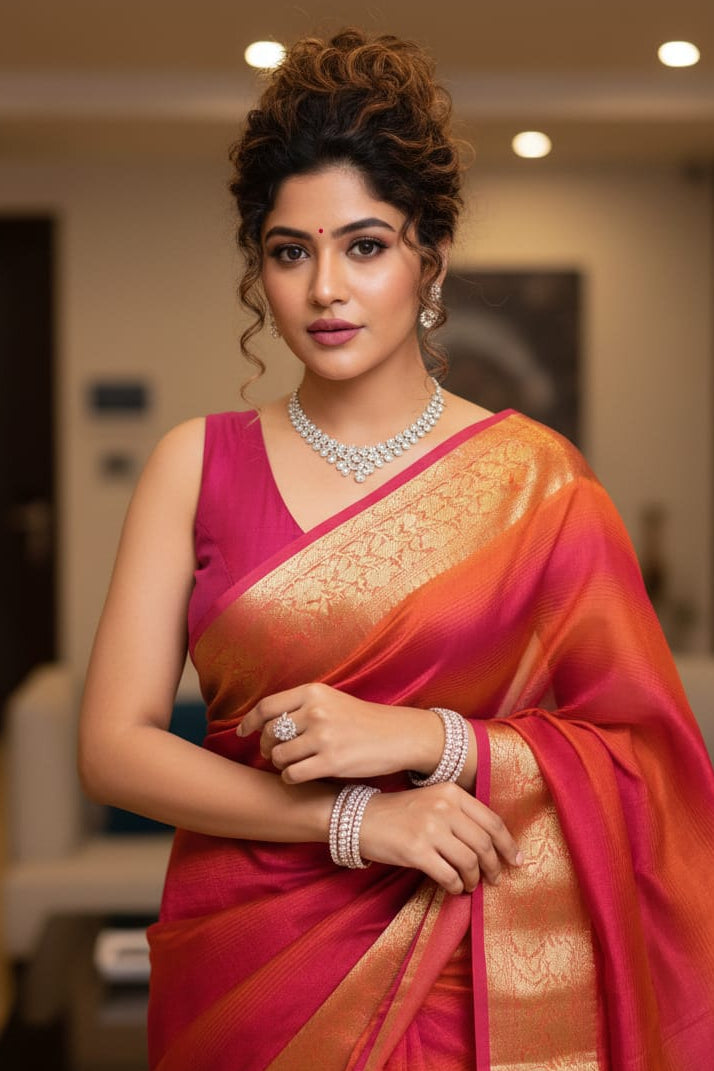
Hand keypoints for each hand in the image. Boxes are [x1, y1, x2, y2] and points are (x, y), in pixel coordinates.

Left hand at [237, 682, 442, 783]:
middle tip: (274, 754)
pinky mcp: (331, 762)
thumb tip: (265, 721)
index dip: (249, 723)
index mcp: (313, 692)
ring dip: (280, 764)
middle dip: (267, 747)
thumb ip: (301, 706)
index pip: (267, 707)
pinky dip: (290, 778)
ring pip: (279, 756)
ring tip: (291, 764)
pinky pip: (292, 775)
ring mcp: (323, 737)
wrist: (398, 735)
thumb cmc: (362, 720)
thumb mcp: (332, 700)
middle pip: (270, 733)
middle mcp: (315, 711)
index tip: (243, 733)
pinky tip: (299, 776)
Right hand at [360, 782, 522, 894]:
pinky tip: (454, 888)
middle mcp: (444, 807)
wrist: (361, 817)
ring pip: (469, 862)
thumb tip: (493, 844)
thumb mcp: (433, 800)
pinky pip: (448, 875)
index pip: (492, 821)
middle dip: (494, 867)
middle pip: (484, 844)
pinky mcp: (416, 850)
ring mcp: (430, 828)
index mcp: (452, 792)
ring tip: (470, 885)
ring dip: (474, 880)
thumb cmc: (400, 812)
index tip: (517, 860)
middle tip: (495, 879)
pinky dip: (456, 886)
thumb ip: (460, 814)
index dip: (508, 844)